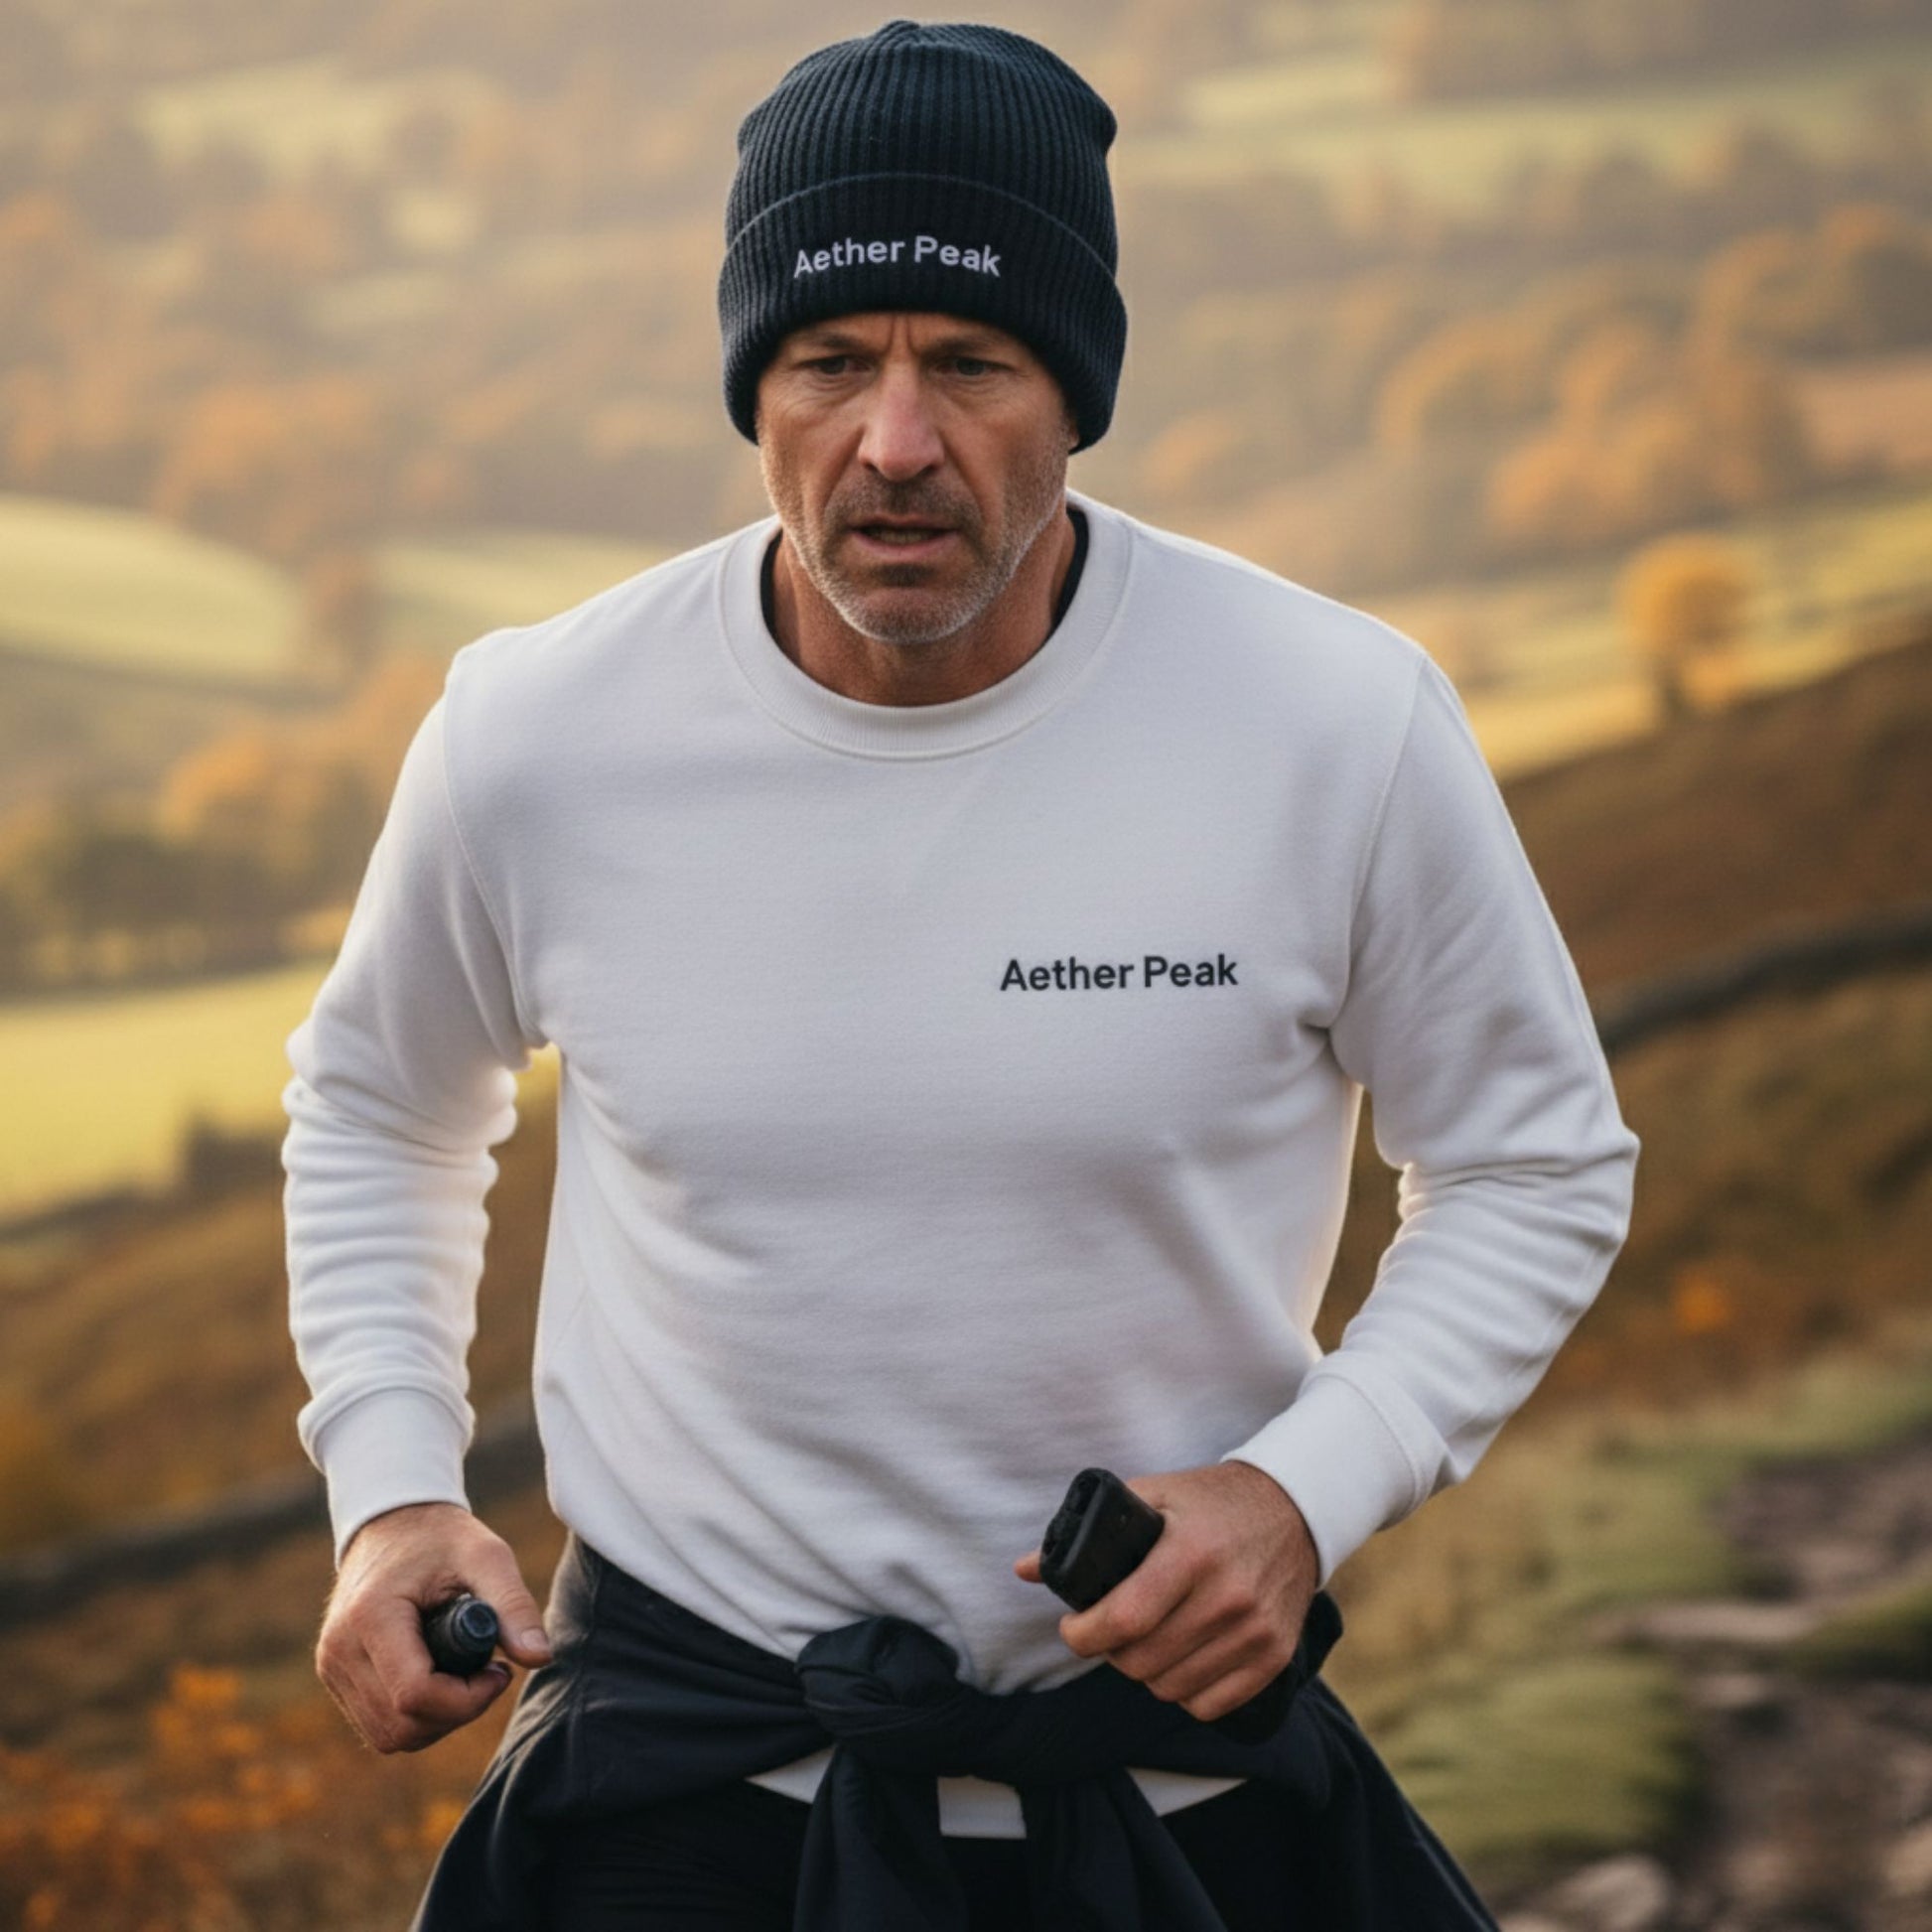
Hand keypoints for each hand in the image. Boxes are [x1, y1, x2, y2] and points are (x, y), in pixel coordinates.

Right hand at [316, 1500, 551, 1753]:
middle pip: (402, 1726)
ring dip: (437, 1719)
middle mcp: (340, 1648)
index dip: (467, 1698)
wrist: (393, 1522)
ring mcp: (331, 1665)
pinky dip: (416, 1717)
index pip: (415, 1694)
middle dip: (456, 1711)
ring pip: (388, 1736)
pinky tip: (440, 1676)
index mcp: (371, 1615)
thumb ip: (513, 1605)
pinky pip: (378, 1725)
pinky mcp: (334, 1675)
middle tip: (486, 1670)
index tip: (499, 1668)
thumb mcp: (487, 1557)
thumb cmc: (442, 1538)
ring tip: (464, 1671)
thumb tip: (540, 1657)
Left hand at [1013, 1462, 1318, 1724]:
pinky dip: (1184, 1693)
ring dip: (1146, 1673)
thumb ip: (1089, 1533)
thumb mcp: (1152, 1497)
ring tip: (1144, 1643)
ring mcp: (1254, 1631)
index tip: (1073, 1629)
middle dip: (1110, 1653)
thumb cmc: (1210, 1502)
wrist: (1295, 1509)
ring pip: (1171, 1689)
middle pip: (1142, 1661)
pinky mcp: (1274, 1656)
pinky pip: (1210, 1704)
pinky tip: (1179, 1661)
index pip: (1125, 1619)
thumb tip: (1025, 1569)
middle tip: (1108, 1632)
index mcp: (1191, 1552)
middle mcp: (1227, 1596)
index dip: (1084, 1635)